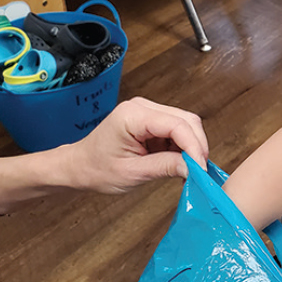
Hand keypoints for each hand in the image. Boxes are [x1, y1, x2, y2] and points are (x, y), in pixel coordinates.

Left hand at [62, 97, 208, 193]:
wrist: (79, 166)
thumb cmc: (97, 169)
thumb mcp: (132, 173)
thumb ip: (166, 167)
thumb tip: (194, 168)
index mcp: (132, 116)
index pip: (177, 125)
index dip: (194, 147)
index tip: (201, 169)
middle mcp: (142, 107)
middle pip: (186, 120)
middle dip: (196, 146)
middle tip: (199, 172)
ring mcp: (147, 111)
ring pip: (186, 124)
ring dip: (191, 146)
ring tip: (188, 169)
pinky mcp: (152, 119)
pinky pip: (178, 129)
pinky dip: (183, 146)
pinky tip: (178, 162)